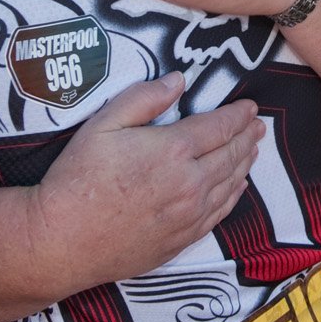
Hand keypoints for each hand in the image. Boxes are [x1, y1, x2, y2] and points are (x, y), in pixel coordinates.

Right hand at [32, 72, 263, 283]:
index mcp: (173, 150)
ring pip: (230, 185)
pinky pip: (219, 214)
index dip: (238, 115)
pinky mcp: (181, 240)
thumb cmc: (77, 179)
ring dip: (245, 164)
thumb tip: (178, 81)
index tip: (250, 107)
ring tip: (253, 150)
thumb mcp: (103, 125)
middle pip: (231, 155)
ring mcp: (188, 215)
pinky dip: (234, 196)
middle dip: (247, 137)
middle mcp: (190, 184)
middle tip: (258, 126)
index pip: (219, 127)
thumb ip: (143, 99)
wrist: (63, 240)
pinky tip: (237, 188)